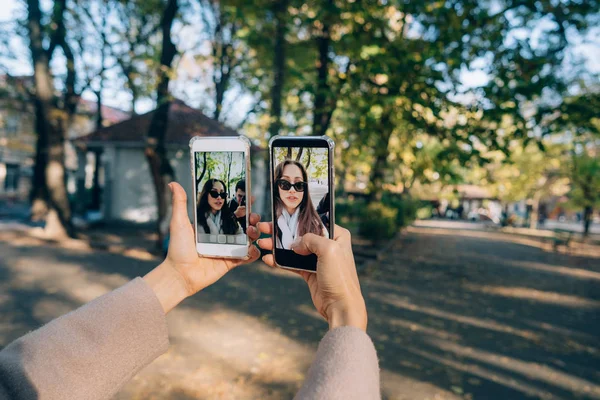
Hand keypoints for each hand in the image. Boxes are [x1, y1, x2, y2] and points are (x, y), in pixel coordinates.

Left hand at [144, 182, 260, 312]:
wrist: (180, 274)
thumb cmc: (177, 249)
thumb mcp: (179, 223)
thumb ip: (180, 203)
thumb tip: (173, 183)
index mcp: (212, 224)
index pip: (229, 211)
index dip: (241, 204)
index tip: (249, 196)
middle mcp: (222, 235)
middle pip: (242, 223)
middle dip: (252, 218)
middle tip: (253, 216)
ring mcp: (228, 248)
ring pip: (248, 238)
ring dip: (255, 233)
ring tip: (253, 231)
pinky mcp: (231, 262)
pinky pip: (246, 257)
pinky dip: (253, 253)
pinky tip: (253, 248)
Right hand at [257, 223, 366, 330]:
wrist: (340, 306)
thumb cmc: (340, 278)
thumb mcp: (328, 250)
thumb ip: (311, 239)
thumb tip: (295, 243)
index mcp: (338, 236)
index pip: (316, 221)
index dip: (299, 218)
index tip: (282, 215)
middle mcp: (328, 246)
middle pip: (302, 234)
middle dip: (283, 232)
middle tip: (266, 228)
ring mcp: (318, 260)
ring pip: (295, 249)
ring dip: (278, 246)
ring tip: (263, 242)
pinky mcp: (310, 272)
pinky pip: (292, 263)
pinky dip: (280, 261)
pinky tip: (268, 259)